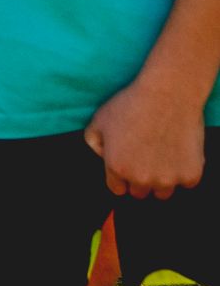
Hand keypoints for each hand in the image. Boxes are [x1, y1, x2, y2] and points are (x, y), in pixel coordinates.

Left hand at [85, 73, 207, 198]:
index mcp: (118, 168)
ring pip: (163, 192)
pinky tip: (179, 150)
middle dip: (140, 178)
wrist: (168, 93)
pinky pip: (186, 182)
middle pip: (139, 192)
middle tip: (146, 156)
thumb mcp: (99, 118)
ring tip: (162, 154)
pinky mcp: (190, 176)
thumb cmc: (132, 103)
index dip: (121, 176)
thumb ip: (93, 142)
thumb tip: (102, 157)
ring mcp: (168, 179)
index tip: (128, 163)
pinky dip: (184, 170)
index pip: (117, 188)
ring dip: (161, 179)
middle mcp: (142, 179)